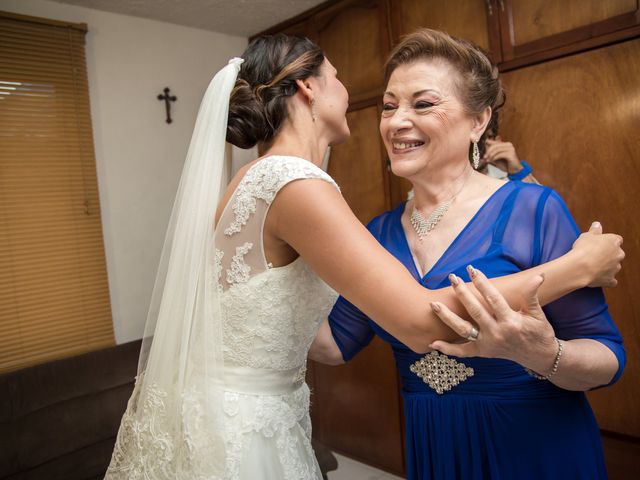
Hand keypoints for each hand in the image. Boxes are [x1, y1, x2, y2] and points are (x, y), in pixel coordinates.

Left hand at [428, 267, 557, 373]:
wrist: (540, 357)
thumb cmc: (539, 332)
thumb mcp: (537, 313)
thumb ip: (532, 295)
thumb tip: (538, 276)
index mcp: (511, 322)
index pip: (493, 299)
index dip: (482, 283)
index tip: (472, 269)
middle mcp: (497, 334)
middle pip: (475, 311)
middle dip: (462, 293)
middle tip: (452, 278)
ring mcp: (487, 345)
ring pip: (463, 330)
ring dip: (447, 318)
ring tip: (434, 305)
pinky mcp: (482, 353)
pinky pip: (462, 352)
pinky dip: (448, 349)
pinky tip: (433, 343)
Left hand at [484, 137, 522, 173]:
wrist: (515, 171)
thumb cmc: (506, 165)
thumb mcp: (496, 158)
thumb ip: (491, 154)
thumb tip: (483, 152)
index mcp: (505, 144)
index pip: (494, 142)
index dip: (487, 146)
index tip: (483, 151)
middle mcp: (508, 144)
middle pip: (495, 145)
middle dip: (488, 151)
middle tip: (484, 157)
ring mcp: (510, 149)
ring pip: (497, 149)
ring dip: (490, 155)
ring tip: (487, 160)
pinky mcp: (511, 154)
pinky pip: (500, 154)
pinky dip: (494, 158)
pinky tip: (491, 161)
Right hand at [572, 222, 623, 286]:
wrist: (580, 267)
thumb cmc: (583, 249)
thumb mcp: (586, 235)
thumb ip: (594, 230)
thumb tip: (597, 224)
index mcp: (614, 241)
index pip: (616, 239)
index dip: (607, 242)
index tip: (599, 244)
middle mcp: (618, 254)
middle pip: (616, 253)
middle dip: (608, 255)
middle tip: (594, 255)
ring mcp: (615, 268)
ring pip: (614, 266)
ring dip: (607, 266)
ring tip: (593, 266)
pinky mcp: (610, 279)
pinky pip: (611, 280)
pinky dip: (606, 279)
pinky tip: (599, 278)